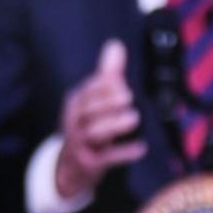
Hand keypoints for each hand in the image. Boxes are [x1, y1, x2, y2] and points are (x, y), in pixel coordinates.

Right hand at [53, 39, 146, 198]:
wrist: (71, 168)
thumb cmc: (87, 126)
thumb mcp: (94, 101)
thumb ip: (107, 74)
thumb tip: (115, 44)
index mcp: (75, 103)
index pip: (87, 91)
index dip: (102, 86)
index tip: (121, 82)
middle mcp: (73, 122)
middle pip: (88, 110)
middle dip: (108, 103)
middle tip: (130, 97)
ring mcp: (79, 143)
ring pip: (94, 132)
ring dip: (115, 125)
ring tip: (135, 118)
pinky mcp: (88, 163)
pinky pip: (105, 158)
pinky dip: (124, 153)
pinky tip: (141, 148)